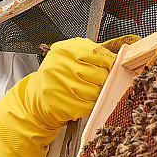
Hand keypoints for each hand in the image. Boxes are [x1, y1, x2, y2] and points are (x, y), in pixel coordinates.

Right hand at [0, 36, 136, 156]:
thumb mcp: (72, 56)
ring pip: (95, 92)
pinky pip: (87, 106)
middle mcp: (59, 65)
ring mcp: (58, 85)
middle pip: (99, 75)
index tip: (115, 67)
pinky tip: (88, 102)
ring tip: (95, 92)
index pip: (98, 54)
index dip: (111, 62)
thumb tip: (120, 57)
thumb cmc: (59, 74)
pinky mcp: (59, 103)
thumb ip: (93, 54)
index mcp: (64, 50)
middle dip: (107, 81)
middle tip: (105, 82)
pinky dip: (92, 106)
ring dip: (100, 95)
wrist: (36, 96)